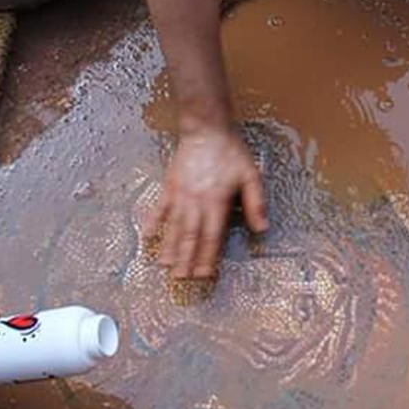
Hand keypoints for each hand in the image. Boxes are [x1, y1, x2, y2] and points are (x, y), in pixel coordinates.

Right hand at [144, 128, 268, 278]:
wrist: (206, 128)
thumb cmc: (230, 151)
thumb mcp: (251, 175)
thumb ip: (256, 203)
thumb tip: (262, 229)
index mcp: (216, 202)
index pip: (211, 236)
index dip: (208, 257)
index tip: (204, 274)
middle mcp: (196, 202)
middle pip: (190, 237)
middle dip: (185, 260)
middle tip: (181, 280)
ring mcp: (180, 195)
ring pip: (173, 227)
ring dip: (169, 248)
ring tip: (165, 267)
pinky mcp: (170, 186)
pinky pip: (159, 208)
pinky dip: (152, 222)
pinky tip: (147, 236)